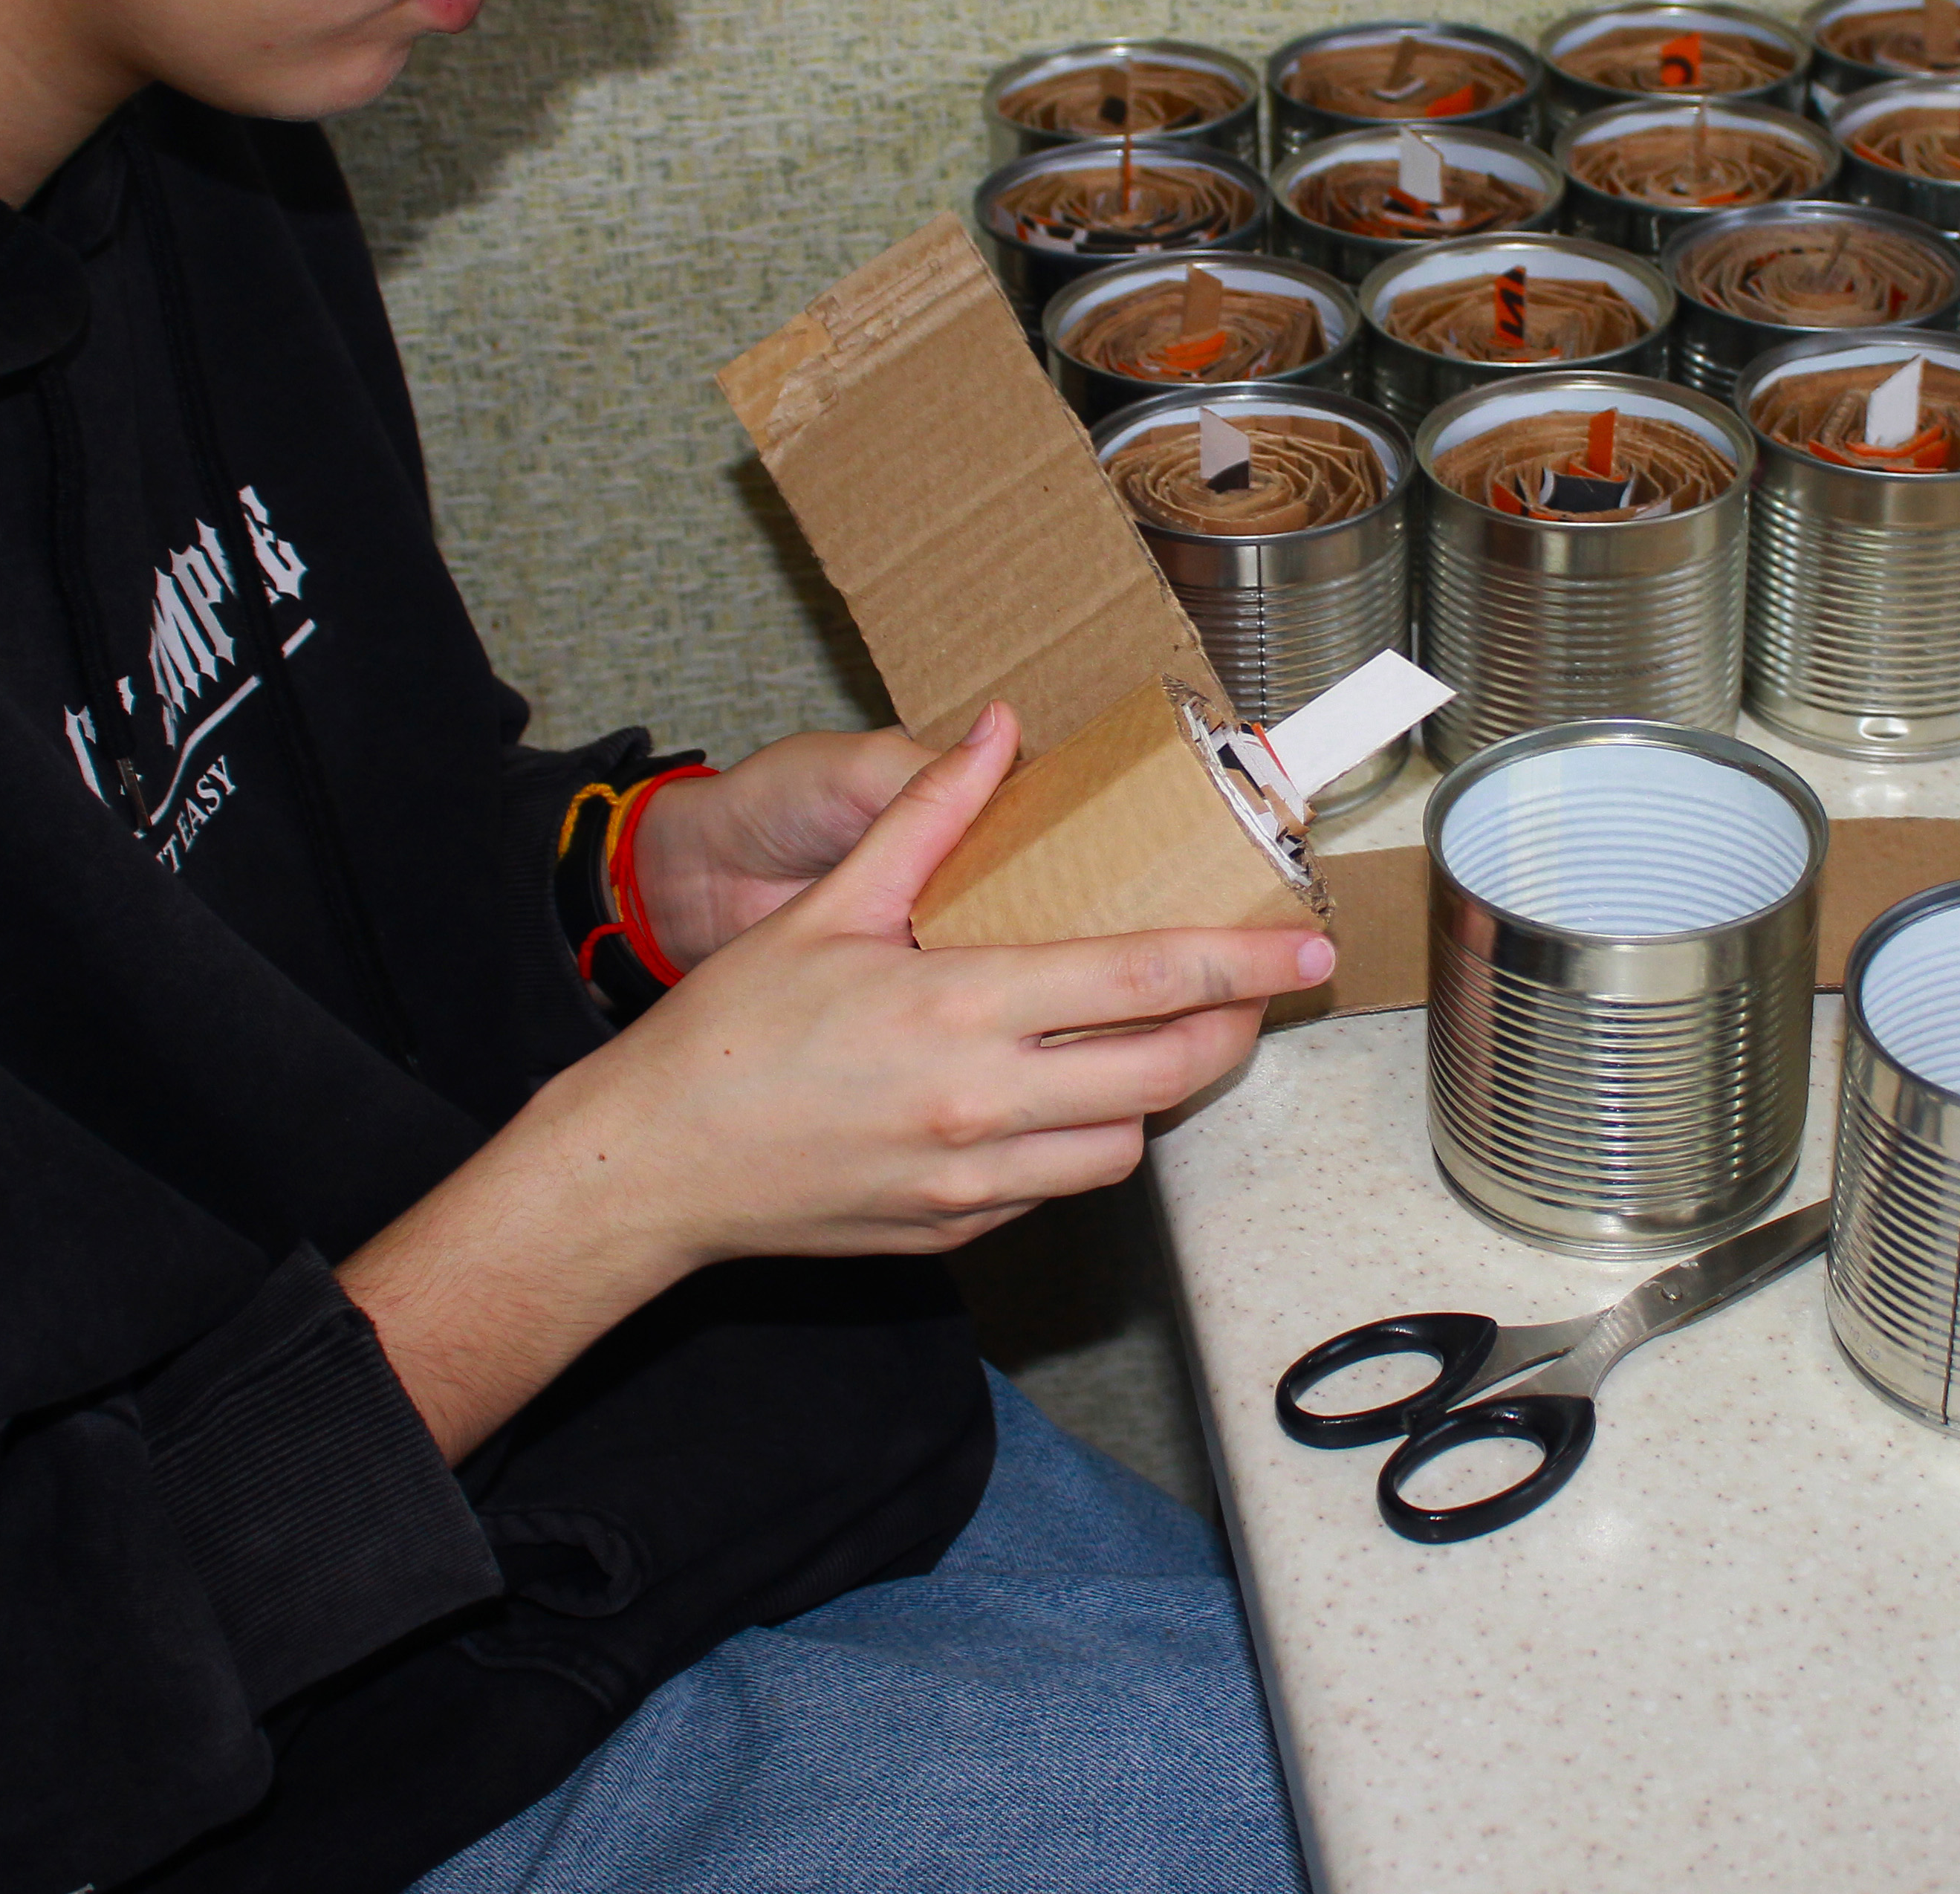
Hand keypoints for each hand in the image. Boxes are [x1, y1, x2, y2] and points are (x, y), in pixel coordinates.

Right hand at [342, 703, 1335, 1458]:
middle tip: (1251, 994)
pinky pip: (1061, 1186)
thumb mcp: (829, 910)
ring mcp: (976, 1179)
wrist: (653, 1166)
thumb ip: (928, 820)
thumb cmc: (731, 1033)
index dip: (1241, 961)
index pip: (1145, 977)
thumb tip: (996, 731)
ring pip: (1126, 1142)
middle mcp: (985, 1102)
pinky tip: (1055, 1097)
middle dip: (1232, 1029)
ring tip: (1143, 1041)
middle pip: (1168, 1071)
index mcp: (963, 1006)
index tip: (1305, 949)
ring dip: (1151, 1092)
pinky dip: (1078, 1142)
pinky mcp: (960, 1228)